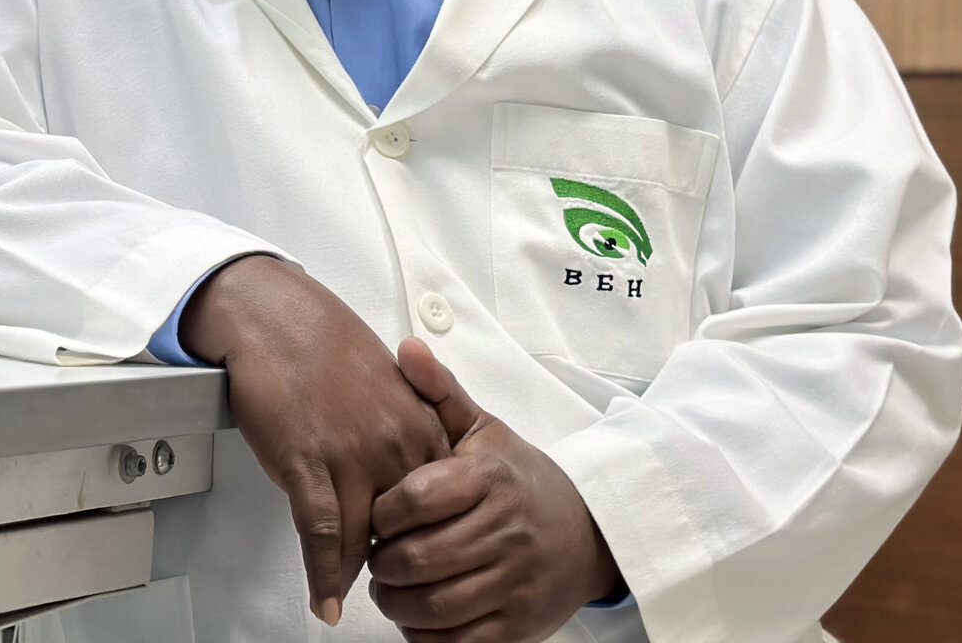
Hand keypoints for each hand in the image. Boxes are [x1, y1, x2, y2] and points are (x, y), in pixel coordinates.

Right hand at [180, 257, 450, 627]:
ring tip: (357, 601)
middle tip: (394, 587)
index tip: (425, 558)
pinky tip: (326, 603)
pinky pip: (321, 536)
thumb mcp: (388, 382)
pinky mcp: (307, 464)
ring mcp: (353, 456)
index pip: (442, 503)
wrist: (274, 315)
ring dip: (359, 576)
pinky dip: (324, 577)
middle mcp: (396, 445)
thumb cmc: (324, 342)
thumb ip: (406, 428)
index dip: (432, 537)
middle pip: (410, 529)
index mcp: (421, 423)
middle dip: (401, 562)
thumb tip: (406, 470)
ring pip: (366, 540)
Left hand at [367, 339, 621, 641]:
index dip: (381, 511)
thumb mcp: (482, 429)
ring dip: (395, 602)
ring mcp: (515, 582)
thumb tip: (406, 346)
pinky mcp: (519, 627)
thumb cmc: (516, 478)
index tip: (376, 513)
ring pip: (433, 605)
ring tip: (389, 585)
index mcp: (488, 478)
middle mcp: (505, 531)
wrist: (586, 532)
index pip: (414, 498)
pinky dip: (424, 635)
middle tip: (375, 555)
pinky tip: (417, 614)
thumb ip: (439, 391)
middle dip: (382, 562)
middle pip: (417, 559)